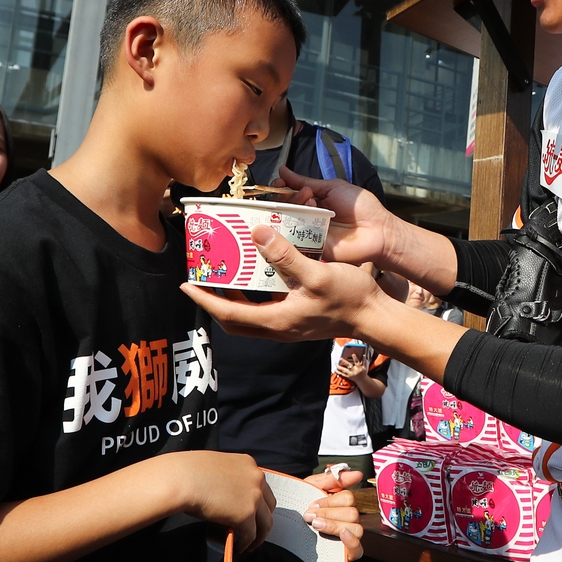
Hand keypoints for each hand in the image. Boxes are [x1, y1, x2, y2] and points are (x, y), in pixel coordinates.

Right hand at [168, 451, 274, 553]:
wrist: (181, 479)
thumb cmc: (188, 472)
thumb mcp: (215, 468)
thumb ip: (227, 480)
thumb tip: (226, 499)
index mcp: (248, 464)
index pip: (261, 486)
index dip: (258, 501)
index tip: (253, 512)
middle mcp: (256, 479)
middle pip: (268, 505)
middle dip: (262, 519)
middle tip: (255, 530)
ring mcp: (253, 497)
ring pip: (265, 522)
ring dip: (259, 536)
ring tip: (250, 545)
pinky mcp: (246, 515)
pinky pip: (251, 534)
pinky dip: (246, 543)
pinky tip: (238, 547)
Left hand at [182, 227, 386, 342]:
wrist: (374, 315)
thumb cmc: (349, 297)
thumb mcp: (317, 273)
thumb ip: (286, 255)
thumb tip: (257, 233)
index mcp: (277, 320)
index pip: (229, 313)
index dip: (205, 300)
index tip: (186, 285)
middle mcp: (278, 328)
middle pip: (233, 321)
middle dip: (213, 302)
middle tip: (200, 280)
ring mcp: (288, 326)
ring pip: (248, 318)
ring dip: (232, 300)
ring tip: (222, 275)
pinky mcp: (297, 320)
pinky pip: (264, 312)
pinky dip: (252, 298)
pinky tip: (255, 277)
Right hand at [275, 168, 402, 266]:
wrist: (377, 229)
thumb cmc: (360, 208)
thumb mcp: (332, 187)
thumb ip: (306, 181)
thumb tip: (284, 170)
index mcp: (312, 202)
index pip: (288, 194)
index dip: (281, 188)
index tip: (278, 181)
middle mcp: (307, 217)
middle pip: (284, 208)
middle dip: (288, 197)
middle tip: (305, 194)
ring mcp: (308, 233)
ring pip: (287, 221)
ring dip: (295, 209)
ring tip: (311, 202)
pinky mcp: (311, 247)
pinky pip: (295, 239)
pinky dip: (296, 227)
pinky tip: (306, 218)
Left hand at [302, 465, 365, 559]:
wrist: (284, 531)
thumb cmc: (300, 507)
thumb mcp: (312, 487)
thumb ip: (333, 478)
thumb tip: (357, 474)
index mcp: (342, 504)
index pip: (349, 498)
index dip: (330, 501)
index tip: (312, 505)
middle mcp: (348, 520)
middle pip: (353, 513)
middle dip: (328, 514)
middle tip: (309, 517)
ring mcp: (349, 536)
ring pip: (356, 528)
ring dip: (335, 526)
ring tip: (316, 526)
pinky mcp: (347, 553)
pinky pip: (358, 549)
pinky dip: (352, 541)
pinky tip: (342, 535)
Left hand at [336, 351, 370, 378]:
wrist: (362, 380)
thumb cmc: (363, 373)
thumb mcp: (364, 367)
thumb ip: (364, 361)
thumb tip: (364, 355)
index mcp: (359, 368)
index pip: (357, 362)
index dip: (355, 358)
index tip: (353, 354)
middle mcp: (354, 371)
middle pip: (349, 366)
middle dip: (344, 362)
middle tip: (340, 358)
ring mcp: (350, 374)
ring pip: (344, 370)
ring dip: (339, 367)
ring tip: (335, 363)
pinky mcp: (348, 377)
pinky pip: (342, 374)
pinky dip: (339, 372)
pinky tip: (336, 369)